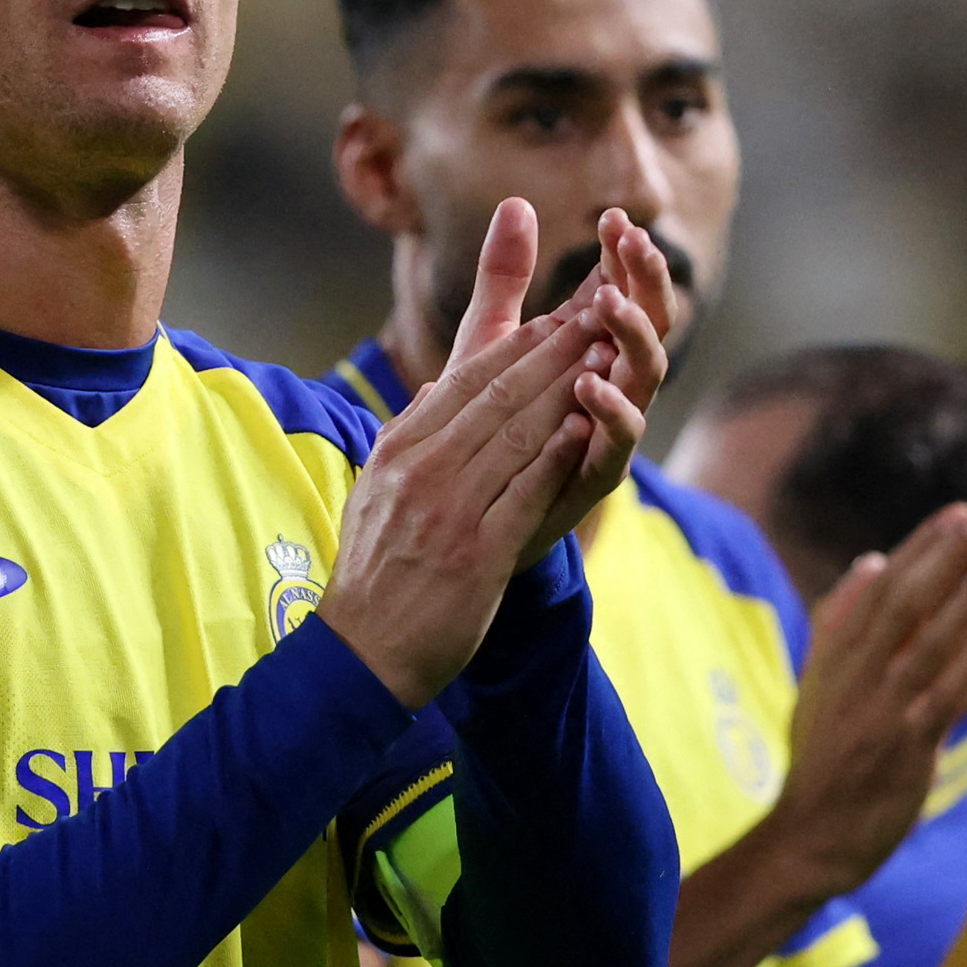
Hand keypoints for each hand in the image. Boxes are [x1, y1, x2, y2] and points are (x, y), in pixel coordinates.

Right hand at [321, 199, 633, 707]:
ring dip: (565, 389)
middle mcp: (421, 472)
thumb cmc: (375, 573)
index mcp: (399, 451)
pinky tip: (586, 426)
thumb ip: (408, 436)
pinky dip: (555, 457)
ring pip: (516, 434)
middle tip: (597, 314)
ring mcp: (448, 511)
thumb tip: (437, 389)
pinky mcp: (476, 554)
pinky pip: (523, 493)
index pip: (465, 381)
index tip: (558, 314)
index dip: (518, 344)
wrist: (362, 652)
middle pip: (497, 396)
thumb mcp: (375, 491)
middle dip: (553, 350)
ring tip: (604, 355)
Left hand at [516, 207, 674, 566]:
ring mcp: (607, 432)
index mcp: (592, 349)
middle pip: (650, 326)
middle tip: (633, 243)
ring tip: (607, 304)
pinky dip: (609, 414)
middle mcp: (612, 387)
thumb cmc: (487, 426)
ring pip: (643, 380)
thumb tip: (517, 202)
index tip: (613, 218)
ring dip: (632, 338)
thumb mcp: (487, 342)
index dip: (623, 255)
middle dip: (645, 282)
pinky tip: (589, 384)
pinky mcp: (592, 477)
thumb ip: (505, 278)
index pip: (623, 290)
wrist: (468, 520)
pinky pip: (616, 445)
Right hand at [763, 503, 966, 893]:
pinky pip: (940, 699)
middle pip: (904, 601)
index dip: (924, 545)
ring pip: (927, 643)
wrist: (809, 839)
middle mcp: (854, 675)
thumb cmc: (821, 761)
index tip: (962, 511)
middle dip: (948, 554)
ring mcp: (878, 712)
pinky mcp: (903, 751)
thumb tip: (872, 560)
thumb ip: (842, 624)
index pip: (883, 584)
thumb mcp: (818, 683)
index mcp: (834, 654)